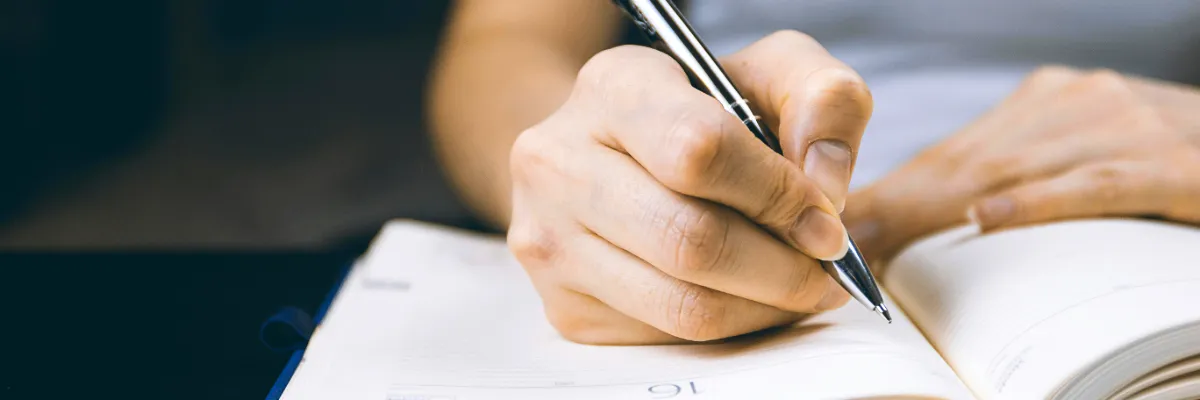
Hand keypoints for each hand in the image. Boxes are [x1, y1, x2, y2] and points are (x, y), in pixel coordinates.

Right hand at [506, 31, 873, 343]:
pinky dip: (731, 327)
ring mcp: (551, 241)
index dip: (777, 194)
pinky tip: (748, 297)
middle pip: (691, 240)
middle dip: (782, 266)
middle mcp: (559, 162)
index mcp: (613, 86)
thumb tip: (824, 184)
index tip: (825, 219)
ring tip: (798, 285)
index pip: (698, 150)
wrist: (612, 156)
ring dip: (765, 306)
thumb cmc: (702, 115)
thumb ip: (823, 99)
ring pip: (683, 304)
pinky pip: (668, 338)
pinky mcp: (565, 308)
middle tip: (824, 267)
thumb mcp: (769, 76)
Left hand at [844, 66, 1199, 265]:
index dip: (892, 192)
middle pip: (967, 163)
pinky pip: (1094, 184)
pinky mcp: (1173, 165)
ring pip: (1012, 171)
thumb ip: (1028, 175)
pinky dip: (1037, 203)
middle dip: (895, 206)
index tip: (838, 225)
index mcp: (1048, 102)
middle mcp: (1075, 103)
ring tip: (877, 243)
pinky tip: (988, 218)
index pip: (954, 153)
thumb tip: (954, 226)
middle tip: (837, 241)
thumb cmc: (1168, 159)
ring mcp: (1123, 127)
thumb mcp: (1089, 152)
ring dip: (936, 212)